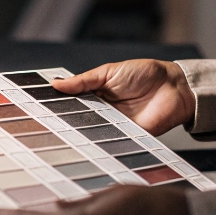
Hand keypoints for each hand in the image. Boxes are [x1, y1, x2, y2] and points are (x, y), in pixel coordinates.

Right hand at [52, 60, 194, 135]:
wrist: (175, 87)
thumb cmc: (145, 74)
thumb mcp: (109, 72)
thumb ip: (83, 80)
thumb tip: (56, 84)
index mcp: (97, 95)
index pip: (74, 103)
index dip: (59, 106)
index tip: (40, 109)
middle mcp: (103, 112)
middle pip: (80, 119)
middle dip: (66, 122)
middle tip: (46, 125)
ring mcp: (115, 125)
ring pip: (93, 132)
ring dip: (81, 133)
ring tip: (61, 134)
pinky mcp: (127, 137)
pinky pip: (111, 141)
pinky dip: (101, 142)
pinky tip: (87, 142)